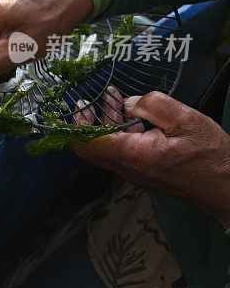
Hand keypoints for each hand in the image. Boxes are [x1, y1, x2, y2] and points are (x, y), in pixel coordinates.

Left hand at [73, 88, 229, 227]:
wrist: (229, 190)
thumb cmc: (213, 158)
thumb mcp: (187, 120)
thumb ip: (153, 105)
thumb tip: (127, 102)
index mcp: (134, 155)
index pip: (88, 144)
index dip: (75, 125)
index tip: (74, 106)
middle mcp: (129, 167)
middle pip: (92, 146)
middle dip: (86, 121)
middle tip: (86, 100)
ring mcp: (136, 172)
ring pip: (108, 148)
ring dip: (105, 123)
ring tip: (111, 97)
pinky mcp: (145, 172)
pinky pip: (123, 152)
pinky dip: (121, 132)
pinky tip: (131, 115)